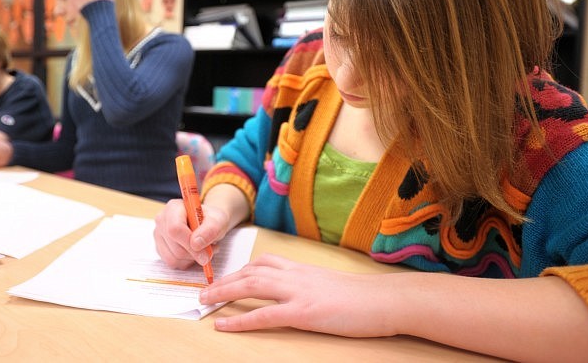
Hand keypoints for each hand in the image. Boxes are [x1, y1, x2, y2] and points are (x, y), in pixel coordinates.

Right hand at [153, 199, 230, 268]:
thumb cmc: (211, 220)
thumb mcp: (218, 221)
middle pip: (175, 246)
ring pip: (173, 258)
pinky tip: (194, 253)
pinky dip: (187, 262)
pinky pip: (173, 263)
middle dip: (196, 253)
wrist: (208, 224)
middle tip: (211, 249)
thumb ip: (210, 230)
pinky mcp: (160, 248)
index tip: (206, 252)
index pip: (175, 228)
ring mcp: (159, 235)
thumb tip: (195, 244)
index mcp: (174, 207)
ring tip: (204, 249)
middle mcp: (162, 220)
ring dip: (192, 259)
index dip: (190, 243)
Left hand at [198, 254, 397, 337]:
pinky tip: (224, 325)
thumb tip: (294, 292)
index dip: (239, 269)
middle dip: (224, 280)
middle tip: (204, 290)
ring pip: (251, 286)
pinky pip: (265, 315)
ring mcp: (298, 292)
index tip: (224, 276)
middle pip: (250, 271)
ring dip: (224, 293)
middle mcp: (295, 275)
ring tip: (205, 302)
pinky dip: (241, 319)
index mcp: (301, 268)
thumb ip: (308, 284)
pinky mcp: (304, 312)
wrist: (384, 300)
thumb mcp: (328, 284)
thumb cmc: (361, 296)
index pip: (262, 262)